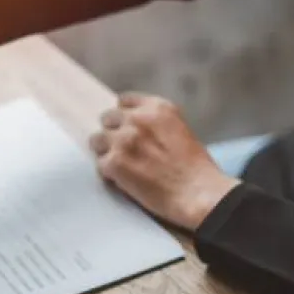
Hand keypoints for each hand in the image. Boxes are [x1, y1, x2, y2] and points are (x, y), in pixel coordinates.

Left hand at [89, 93, 239, 230]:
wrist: (196, 193)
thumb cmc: (194, 169)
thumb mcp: (178, 130)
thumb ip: (153, 124)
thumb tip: (129, 127)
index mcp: (157, 108)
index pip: (124, 101)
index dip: (123, 116)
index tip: (124, 127)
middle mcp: (138, 119)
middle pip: (107, 118)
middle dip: (113, 133)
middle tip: (123, 151)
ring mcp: (123, 140)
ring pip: (96, 140)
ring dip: (106, 152)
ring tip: (122, 167)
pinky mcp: (114, 162)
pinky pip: (100, 165)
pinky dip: (109, 174)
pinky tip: (124, 181)